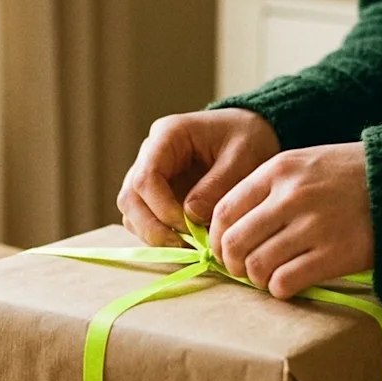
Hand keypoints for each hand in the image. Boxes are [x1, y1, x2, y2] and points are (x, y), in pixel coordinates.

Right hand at [117, 109, 279, 245]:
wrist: (251, 133)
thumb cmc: (247, 138)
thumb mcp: (242, 157)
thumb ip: (217, 185)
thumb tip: (190, 216)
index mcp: (166, 136)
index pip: (146, 178)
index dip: (162, 208)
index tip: (189, 227)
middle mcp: (149, 155)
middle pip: (130, 199)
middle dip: (153, 228)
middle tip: (184, 245)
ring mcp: (149, 176)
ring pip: (132, 213)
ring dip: (154, 235)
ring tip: (188, 247)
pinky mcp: (156, 195)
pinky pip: (144, 221)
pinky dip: (160, 236)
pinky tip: (187, 243)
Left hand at [210, 142, 373, 298]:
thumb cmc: (350, 175)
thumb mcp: (304, 164)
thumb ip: (267, 188)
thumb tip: (229, 227)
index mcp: (279, 171)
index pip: (223, 211)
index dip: (216, 238)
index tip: (224, 249)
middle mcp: (291, 197)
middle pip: (234, 242)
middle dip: (232, 263)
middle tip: (244, 268)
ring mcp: (313, 226)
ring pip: (256, 266)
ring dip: (257, 278)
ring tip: (270, 276)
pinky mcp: (335, 254)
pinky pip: (285, 282)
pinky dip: (280, 289)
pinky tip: (291, 282)